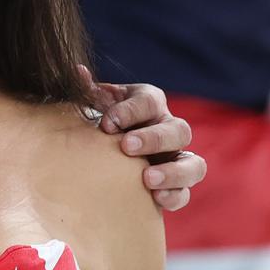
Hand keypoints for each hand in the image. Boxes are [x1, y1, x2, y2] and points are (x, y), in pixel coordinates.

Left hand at [89, 69, 205, 210]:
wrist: (99, 151)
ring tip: (147, 178)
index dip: (131, 111)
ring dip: (173, 172)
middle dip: (153, 139)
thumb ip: (86, 90)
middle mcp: (169, 128)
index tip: (107, 124)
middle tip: (127, 146)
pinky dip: (174, 195)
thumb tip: (77, 72)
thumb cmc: (98, 121)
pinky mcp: (176, 184)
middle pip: (178, 130)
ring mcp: (177, 158)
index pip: (150, 101)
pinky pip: (185, 192)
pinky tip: (155, 198)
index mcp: (149, 103)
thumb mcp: (92, 104)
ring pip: (193, 164)